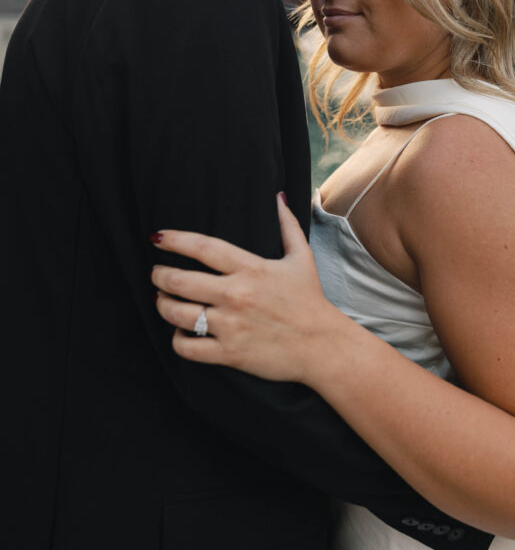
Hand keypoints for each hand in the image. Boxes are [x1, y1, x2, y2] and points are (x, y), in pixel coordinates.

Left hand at [151, 193, 340, 382]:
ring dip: (162, 305)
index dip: (176, 240)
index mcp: (251, 268)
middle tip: (156, 272)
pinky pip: (188, 347)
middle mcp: (237, 295)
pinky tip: (180, 332)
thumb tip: (277, 196)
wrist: (322, 346)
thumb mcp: (302, 257)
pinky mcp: (230, 354)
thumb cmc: (310, 300)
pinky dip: (177, 340)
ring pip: (178, 314)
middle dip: (160, 275)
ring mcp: (231, 326)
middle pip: (181, 281)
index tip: (157, 237)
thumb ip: (287, 225)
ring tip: (161, 299)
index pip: (204, 248)